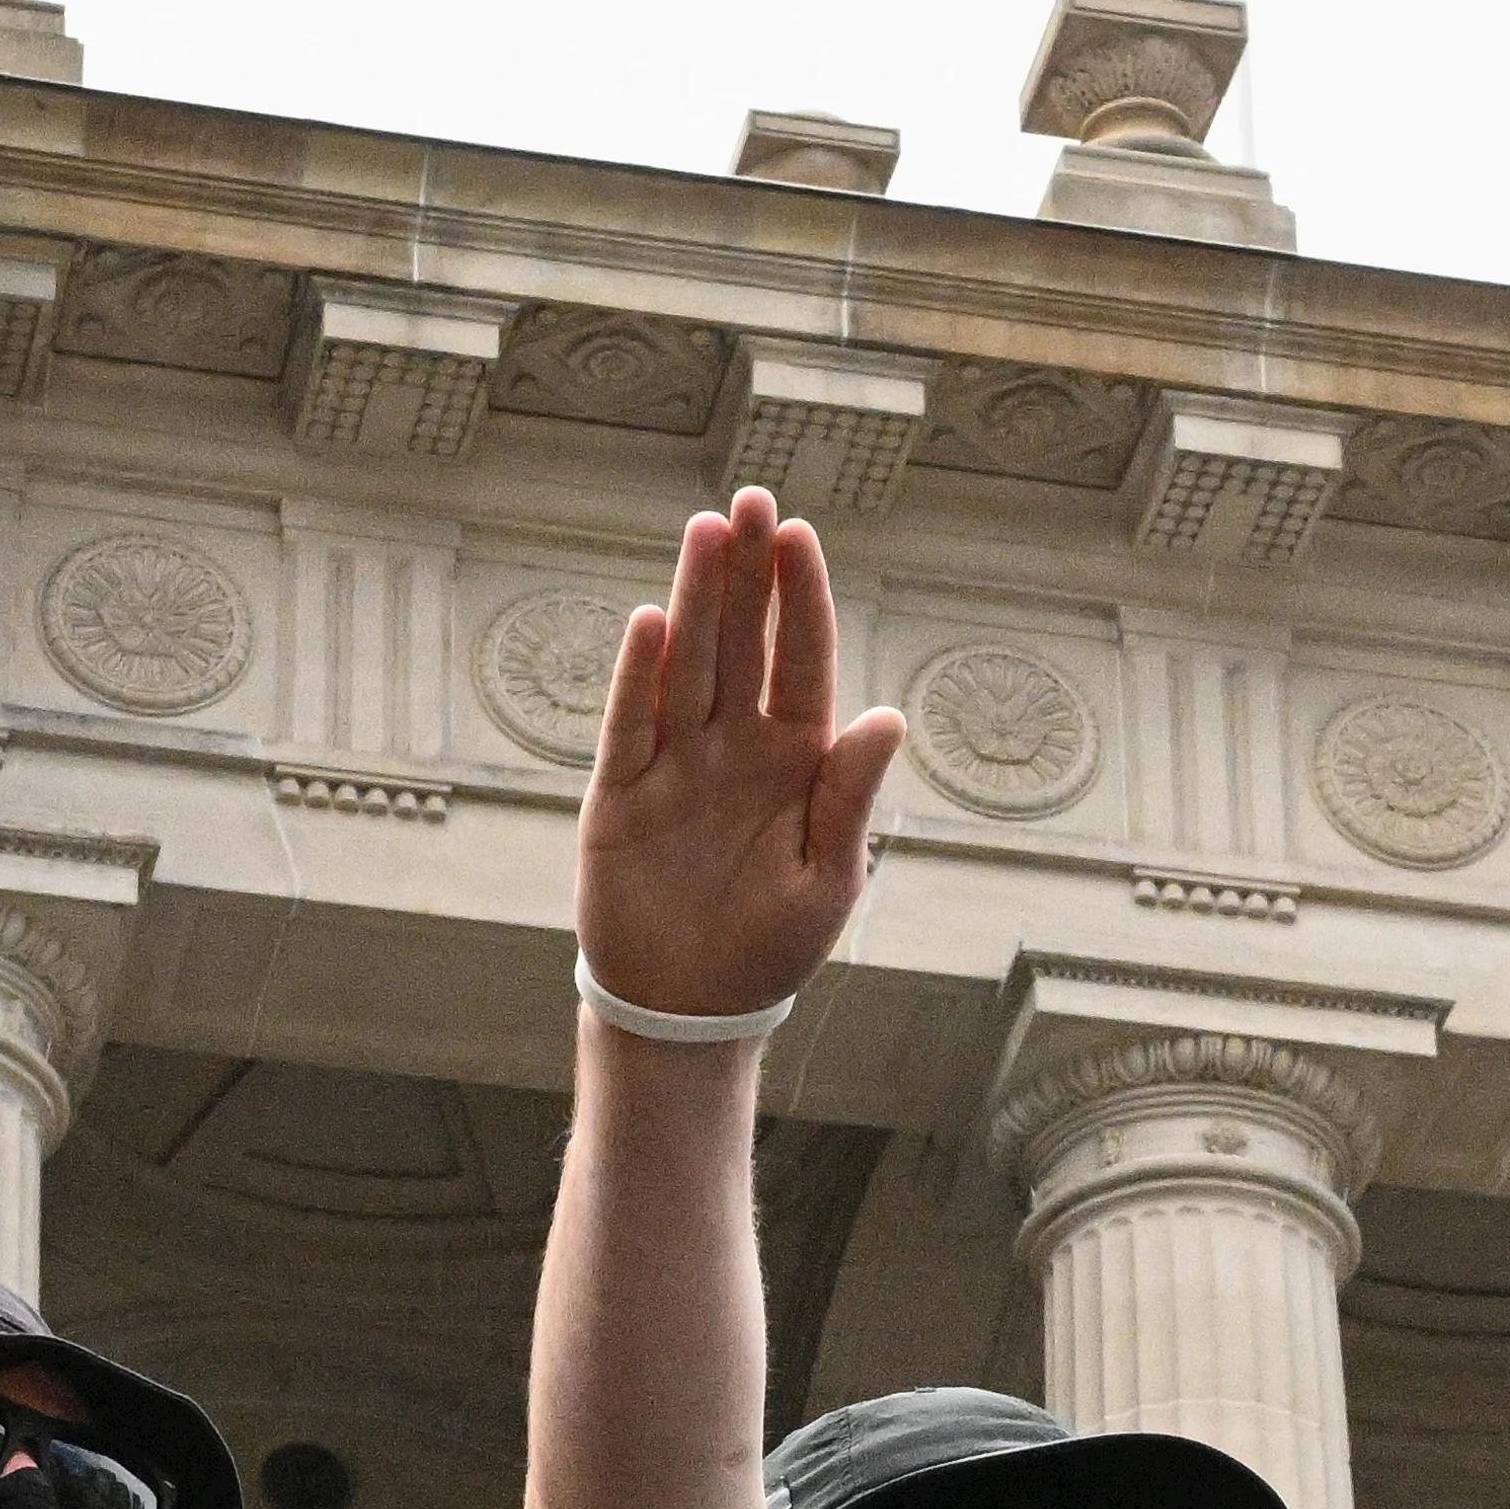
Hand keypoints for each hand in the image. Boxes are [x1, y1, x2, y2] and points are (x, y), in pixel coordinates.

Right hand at [563, 492, 898, 1028]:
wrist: (692, 1009)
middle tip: (752, 499)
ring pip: (688, 664)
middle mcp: (735, 747)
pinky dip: (638, 674)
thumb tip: (888, 717)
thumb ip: (849, 795)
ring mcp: (676, 764)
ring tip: (706, 529)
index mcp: (796, 760)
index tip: (802, 536)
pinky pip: (631, 724)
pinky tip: (650, 620)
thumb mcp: (828, 877)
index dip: (802, 600)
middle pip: (742, 642)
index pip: (802, 661)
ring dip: (695, 598)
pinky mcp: (621, 794)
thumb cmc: (771, 948)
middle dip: (748, 572)